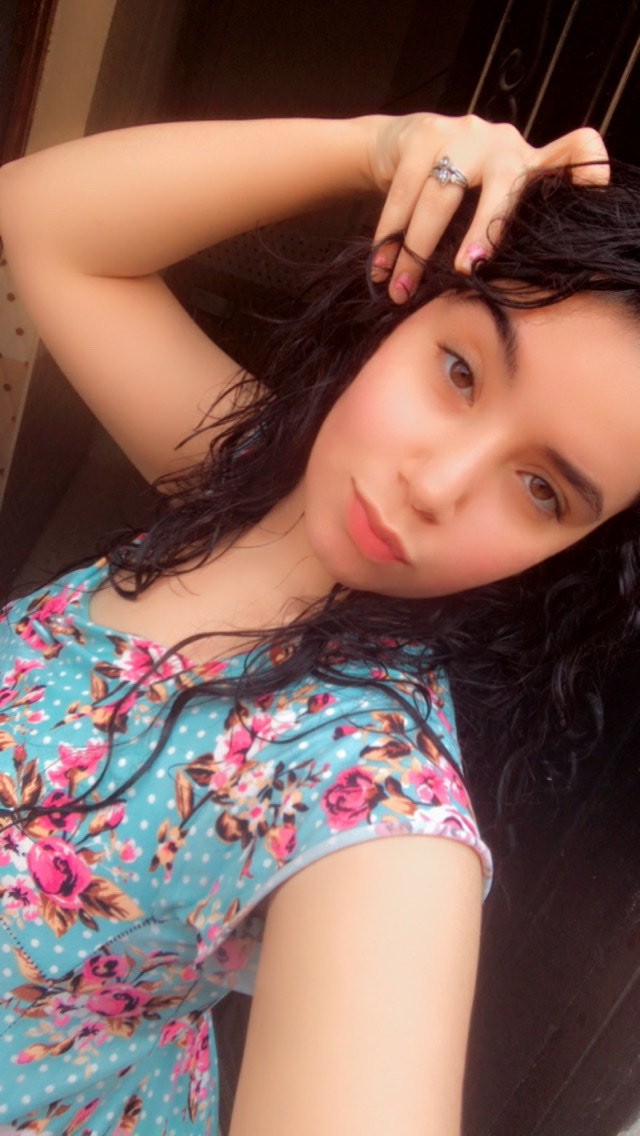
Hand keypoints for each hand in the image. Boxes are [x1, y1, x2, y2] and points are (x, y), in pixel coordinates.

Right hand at [365, 113, 608, 301]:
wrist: (399, 146)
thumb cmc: (454, 189)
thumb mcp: (488, 201)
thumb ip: (511, 224)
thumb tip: (530, 277)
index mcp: (527, 162)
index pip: (570, 154)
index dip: (583, 170)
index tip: (588, 194)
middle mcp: (503, 142)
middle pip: (503, 184)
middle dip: (483, 230)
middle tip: (465, 271)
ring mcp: (461, 133)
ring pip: (440, 195)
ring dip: (416, 248)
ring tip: (401, 290)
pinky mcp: (421, 134)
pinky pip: (404, 193)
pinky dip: (389, 235)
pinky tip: (382, 267)